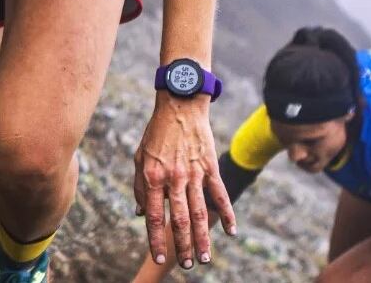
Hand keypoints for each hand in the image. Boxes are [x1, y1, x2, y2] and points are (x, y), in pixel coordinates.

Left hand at [133, 95, 236, 269]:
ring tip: (205, 258)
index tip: (158, 256)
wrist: (180, 105)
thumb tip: (139, 212)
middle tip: (188, 265)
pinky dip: (227, 214)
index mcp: (152, 177)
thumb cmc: (156, 133)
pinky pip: (219, 195)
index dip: (155, 238)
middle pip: (178, 219)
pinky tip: (231, 231)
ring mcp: (193, 173)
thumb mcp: (139, 158)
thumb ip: (139, 186)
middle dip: (182, 245)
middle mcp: (173, 178)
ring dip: (203, 238)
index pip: (153, 215)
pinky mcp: (210, 167)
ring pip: (199, 213)